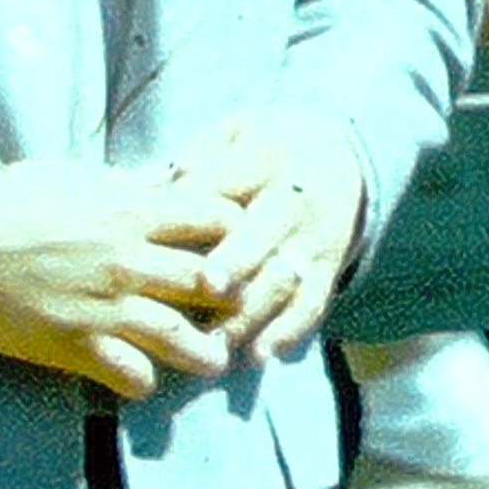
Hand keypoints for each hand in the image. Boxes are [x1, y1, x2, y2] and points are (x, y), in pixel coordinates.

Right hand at [0, 159, 240, 398]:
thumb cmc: (8, 200)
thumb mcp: (74, 177)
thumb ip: (121, 186)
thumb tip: (156, 182)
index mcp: (131, 211)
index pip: (215, 218)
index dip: (235, 231)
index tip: (237, 243)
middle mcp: (129, 260)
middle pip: (211, 282)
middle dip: (233, 298)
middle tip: (236, 309)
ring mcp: (106, 307)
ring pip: (182, 338)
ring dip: (206, 352)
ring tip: (215, 359)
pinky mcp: (77, 345)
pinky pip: (132, 374)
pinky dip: (143, 380)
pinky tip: (142, 377)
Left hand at [181, 105, 371, 364]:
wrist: (338, 156)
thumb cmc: (260, 151)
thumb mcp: (232, 135)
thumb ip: (195, 159)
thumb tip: (149, 187)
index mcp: (266, 157)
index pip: (230, 179)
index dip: (200, 203)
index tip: (166, 224)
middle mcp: (295, 197)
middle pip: (267, 229)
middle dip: (239, 258)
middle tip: (207, 286)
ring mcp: (315, 235)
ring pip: (286, 275)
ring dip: (253, 311)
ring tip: (216, 342)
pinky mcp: (329, 266)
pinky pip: (314, 301)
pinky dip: (289, 330)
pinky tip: (261, 353)